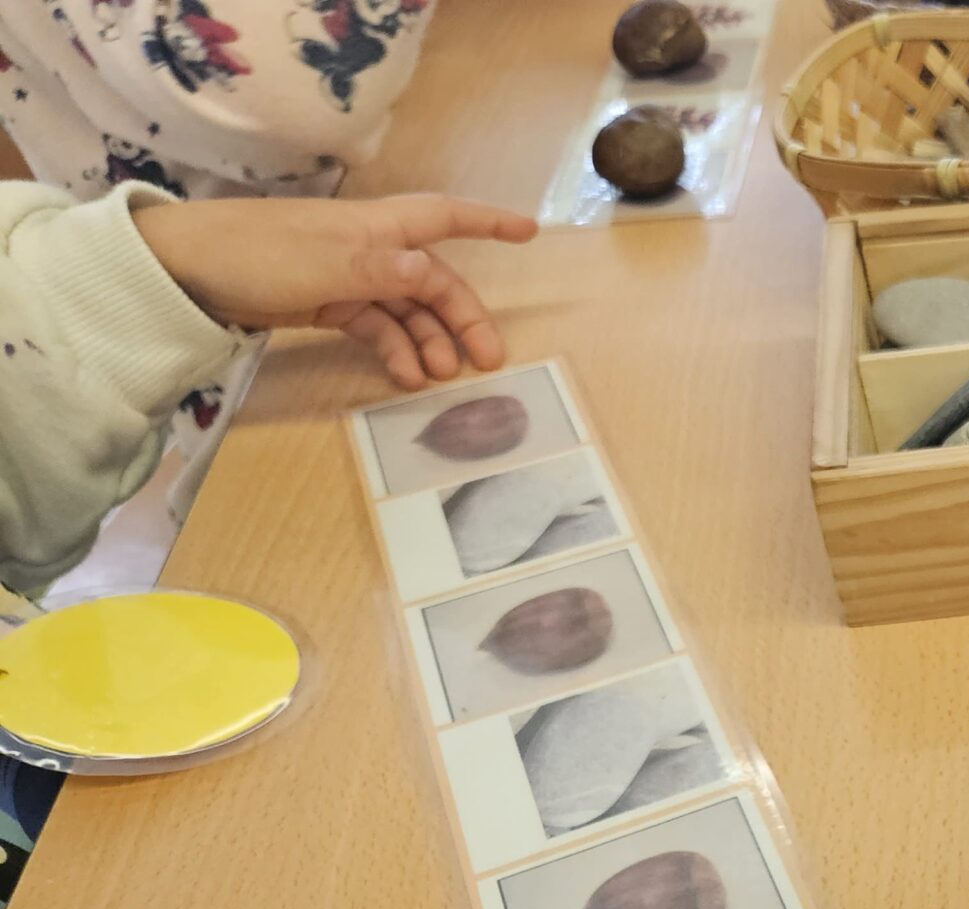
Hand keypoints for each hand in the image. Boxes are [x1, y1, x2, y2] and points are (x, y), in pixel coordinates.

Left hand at [132, 194, 537, 390]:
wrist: (185, 269)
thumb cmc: (258, 252)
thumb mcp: (325, 265)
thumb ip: (383, 271)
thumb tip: (431, 272)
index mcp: (377, 228)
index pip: (445, 218)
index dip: (488, 223)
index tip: (529, 233)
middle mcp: (372, 249)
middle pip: (434, 280)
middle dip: (464, 316)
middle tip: (489, 360)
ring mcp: (349, 277)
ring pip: (408, 309)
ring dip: (429, 341)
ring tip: (440, 378)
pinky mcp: (326, 303)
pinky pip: (375, 326)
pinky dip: (393, 349)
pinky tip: (403, 376)